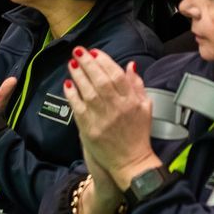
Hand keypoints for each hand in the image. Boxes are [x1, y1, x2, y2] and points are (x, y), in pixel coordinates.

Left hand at [67, 49, 158, 188]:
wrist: (131, 163)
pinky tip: (68, 84)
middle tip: (78, 51)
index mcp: (131, 101)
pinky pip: (78, 108)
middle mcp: (117, 108)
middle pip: (100, 80)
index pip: (116, 75)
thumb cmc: (138, 134)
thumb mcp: (145, 107)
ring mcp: (102, 119)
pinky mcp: (89, 129)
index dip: (104, 61)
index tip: (95, 52)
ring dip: (78, 75)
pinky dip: (72, 95)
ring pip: (88, 91)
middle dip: (88, 63)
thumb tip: (129, 65)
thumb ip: (137, 85)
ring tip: (72, 63)